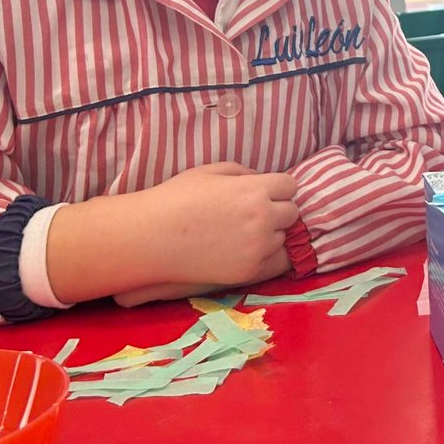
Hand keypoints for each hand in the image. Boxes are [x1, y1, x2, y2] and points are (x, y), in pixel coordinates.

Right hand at [46, 162, 298, 304]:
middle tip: (253, 213)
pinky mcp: (248, 272)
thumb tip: (263, 181)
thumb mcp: (212, 171)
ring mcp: (257, 248)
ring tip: (242, 233)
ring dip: (271, 234)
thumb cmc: (178, 197)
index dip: (277, 188)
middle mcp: (263, 219)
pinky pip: (272, 261)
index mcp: (256, 190)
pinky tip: (241, 249)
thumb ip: (245, 173)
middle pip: (291, 213)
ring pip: (283, 239)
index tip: (263, 192)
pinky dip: (262, 255)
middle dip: (277, 210)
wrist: (151, 237)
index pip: (290, 186)